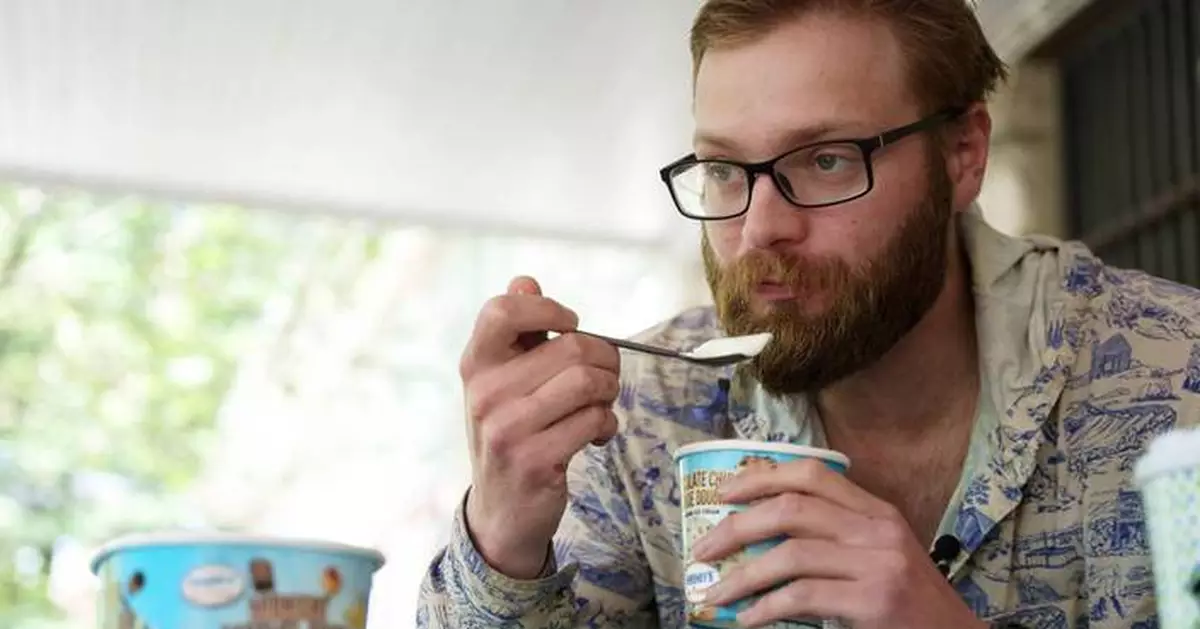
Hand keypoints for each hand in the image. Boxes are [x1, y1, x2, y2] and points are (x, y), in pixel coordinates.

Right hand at [460, 276, 620, 578]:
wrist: (500, 509)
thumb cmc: (511, 434)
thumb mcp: (502, 382)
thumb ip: (516, 333)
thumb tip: (525, 282)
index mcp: (477, 364)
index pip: (503, 310)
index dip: (548, 308)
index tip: (569, 324)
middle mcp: (486, 393)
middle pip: (571, 346)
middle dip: (605, 359)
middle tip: (604, 377)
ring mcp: (508, 428)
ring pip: (588, 382)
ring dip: (609, 392)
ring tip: (601, 405)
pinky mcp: (535, 460)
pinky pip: (594, 421)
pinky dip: (607, 425)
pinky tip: (597, 434)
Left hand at [690, 459, 985, 628]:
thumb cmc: (909, 603)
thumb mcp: (878, 555)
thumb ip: (835, 535)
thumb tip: (759, 531)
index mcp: (877, 511)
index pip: (813, 473)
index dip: (761, 477)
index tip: (724, 492)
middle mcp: (877, 530)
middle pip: (790, 508)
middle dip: (736, 526)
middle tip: (703, 548)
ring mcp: (878, 564)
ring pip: (790, 554)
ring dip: (742, 576)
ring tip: (716, 594)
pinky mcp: (874, 602)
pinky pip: (802, 597)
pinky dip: (766, 608)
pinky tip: (748, 619)